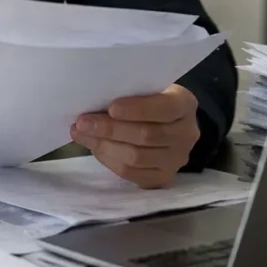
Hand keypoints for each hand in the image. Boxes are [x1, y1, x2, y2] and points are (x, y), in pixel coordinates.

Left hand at [69, 84, 199, 188]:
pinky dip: (109, 160)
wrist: (169, 124)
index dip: (137, 109)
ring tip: (80, 134)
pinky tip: (95, 148)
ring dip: (103, 146)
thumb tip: (94, 101)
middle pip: (146, 135)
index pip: (163, 108)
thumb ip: (130, 92)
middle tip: (82, 122)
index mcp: (184, 104)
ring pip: (136, 157)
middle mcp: (186, 134)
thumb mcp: (148, 87)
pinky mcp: (163, 178)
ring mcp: (176, 159)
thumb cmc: (151, 99)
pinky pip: (132, 174)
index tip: (111, 107)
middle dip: (109, 129)